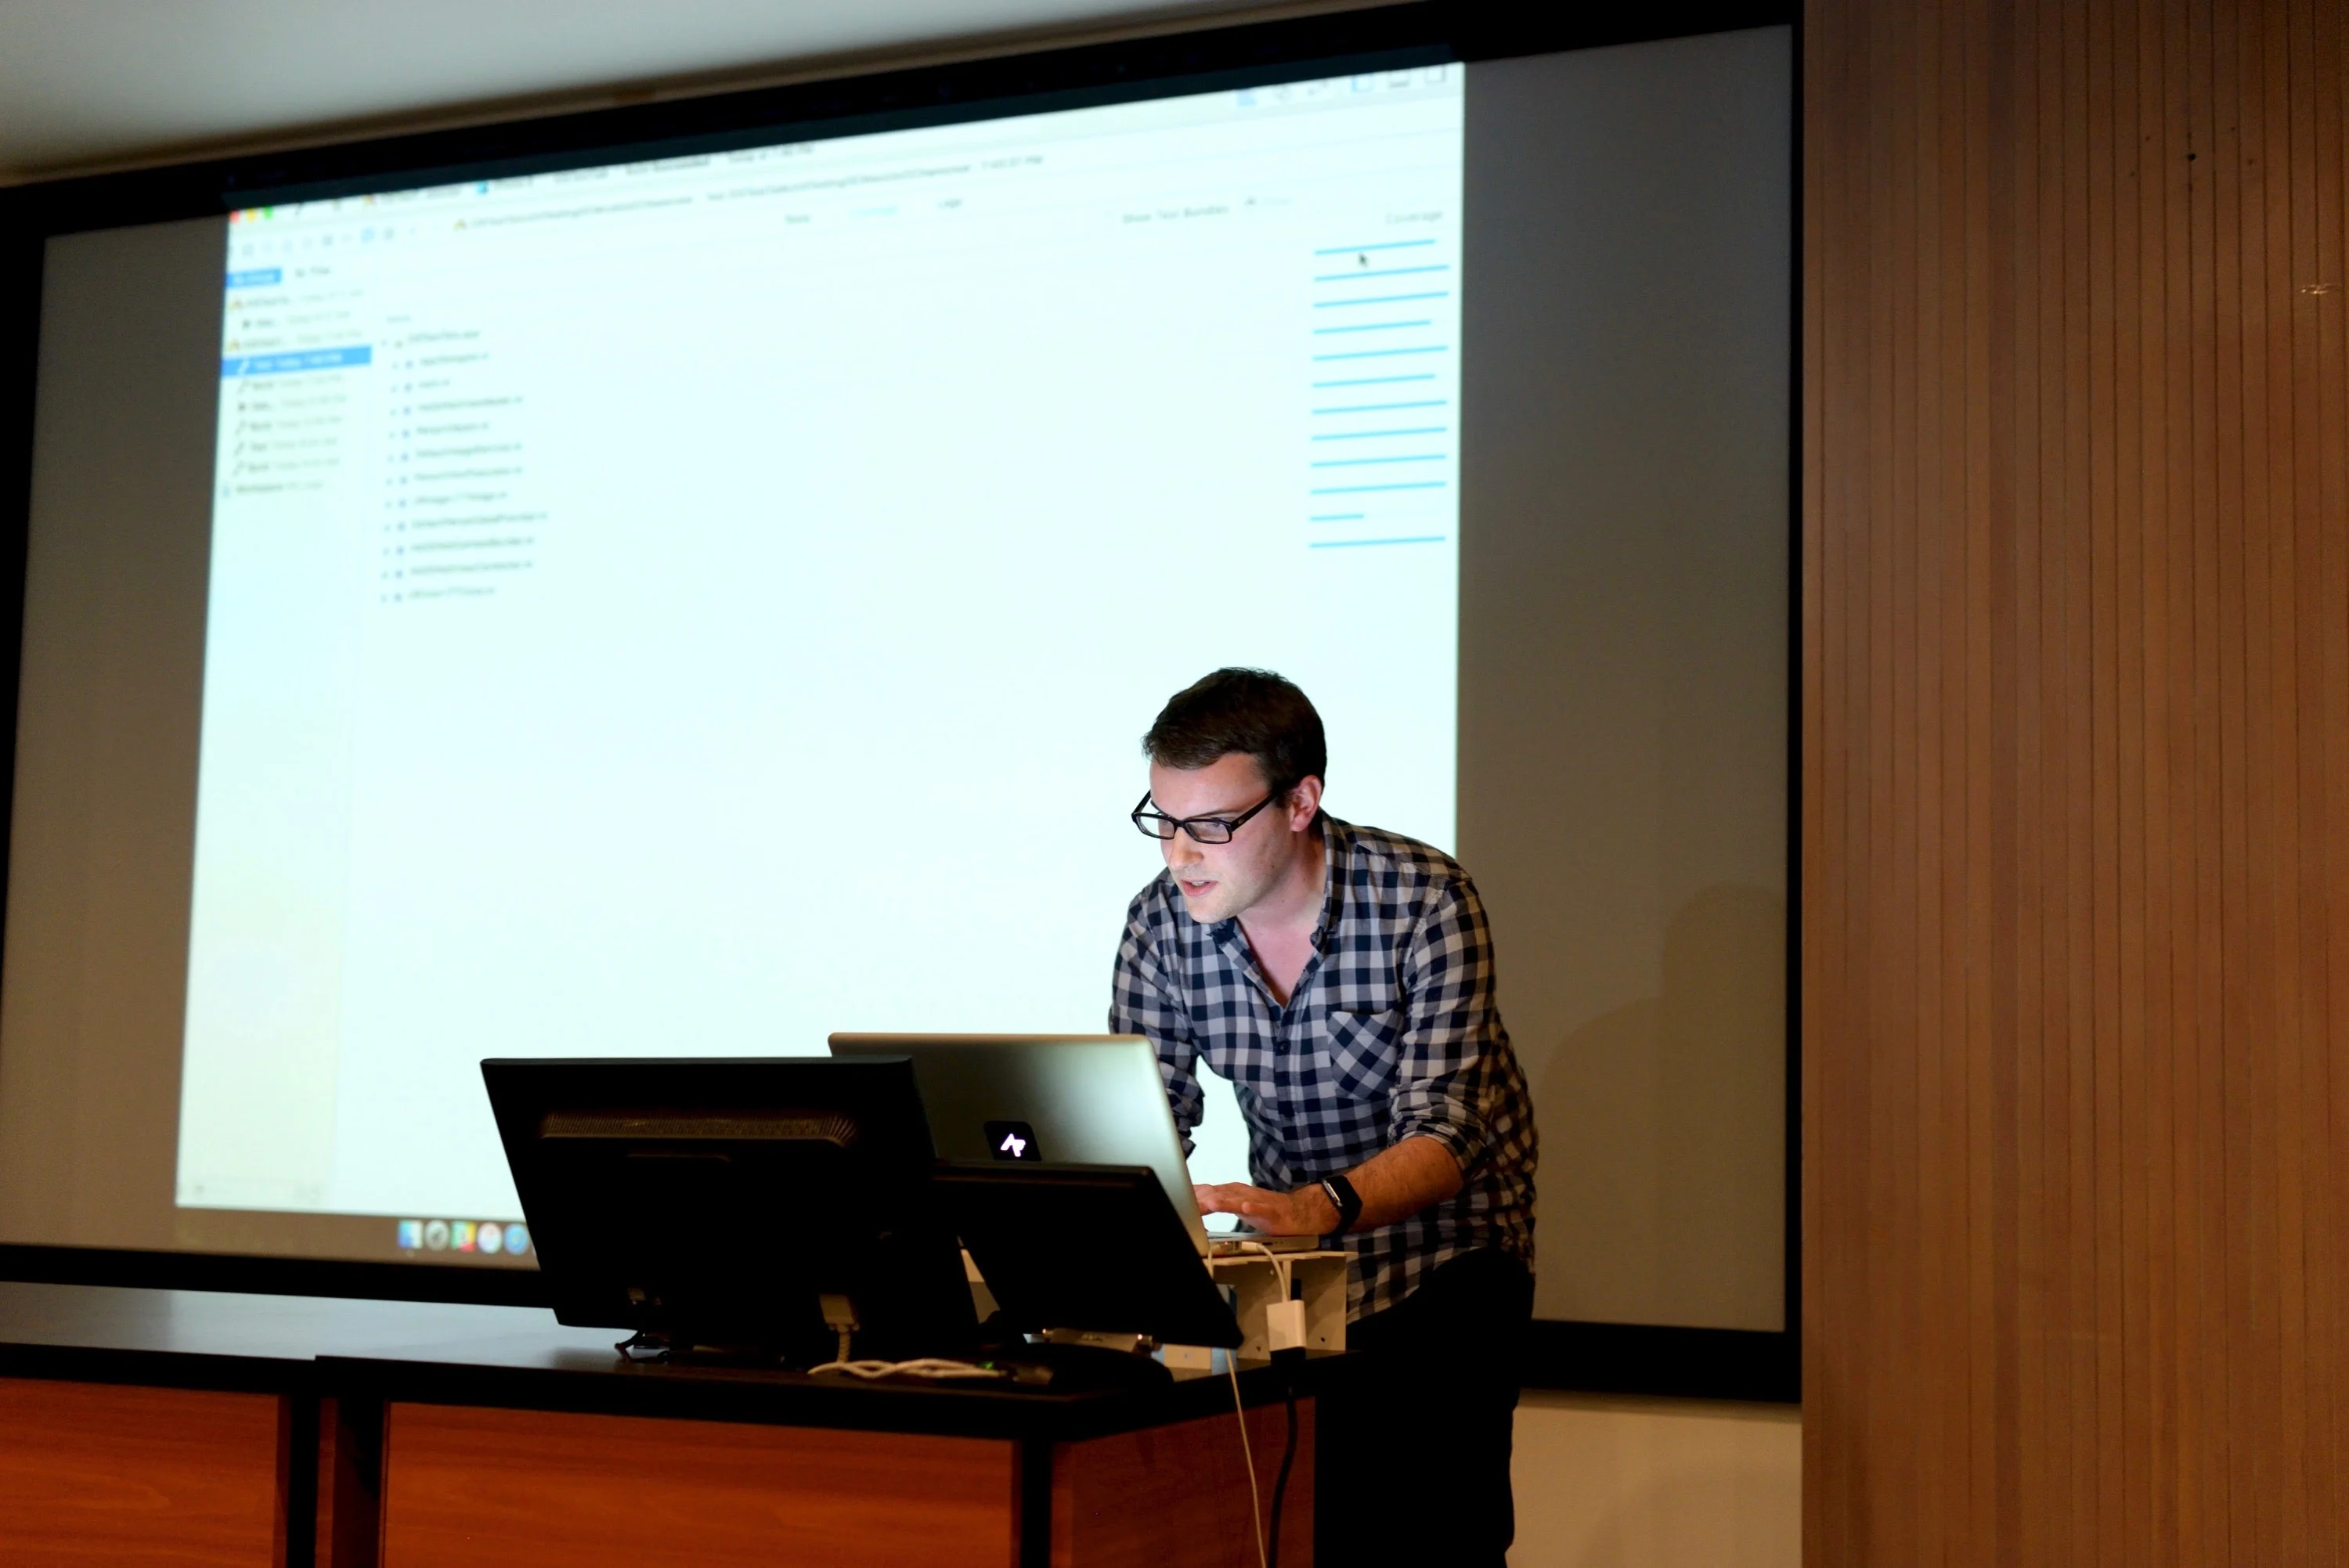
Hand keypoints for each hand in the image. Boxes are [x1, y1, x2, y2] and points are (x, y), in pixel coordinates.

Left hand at [1192, 1181, 1339, 1236]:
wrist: (1298, 1212)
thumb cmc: (1267, 1210)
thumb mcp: (1236, 1205)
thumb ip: (1216, 1202)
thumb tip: (1195, 1202)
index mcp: (1231, 1192)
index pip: (1206, 1192)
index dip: (1190, 1196)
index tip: (1175, 1197)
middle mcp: (1241, 1193)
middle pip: (1217, 1194)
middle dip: (1200, 1199)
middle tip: (1185, 1203)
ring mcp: (1257, 1200)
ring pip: (1237, 1199)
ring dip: (1223, 1200)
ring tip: (1211, 1203)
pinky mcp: (1271, 1211)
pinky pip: (1261, 1208)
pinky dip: (1253, 1207)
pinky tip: (1246, 1208)